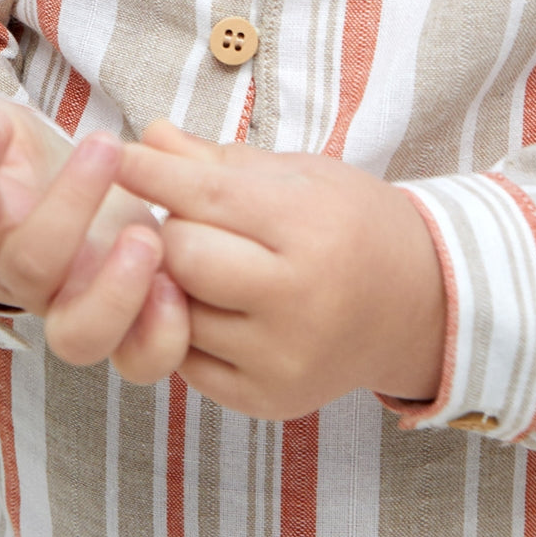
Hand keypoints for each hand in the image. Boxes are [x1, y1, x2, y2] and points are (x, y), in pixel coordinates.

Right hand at [0, 55, 188, 378]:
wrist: (41, 212)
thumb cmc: (11, 168)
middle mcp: (24, 277)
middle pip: (27, 270)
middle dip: (65, 210)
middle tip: (102, 146)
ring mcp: (75, 304)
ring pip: (81, 335)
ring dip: (116, 291)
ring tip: (148, 234)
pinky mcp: (128, 319)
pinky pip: (140, 356)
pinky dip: (162, 334)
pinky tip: (180, 282)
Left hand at [117, 122, 445, 419]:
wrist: (419, 304)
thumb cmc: (354, 223)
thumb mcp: (301, 174)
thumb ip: (220, 162)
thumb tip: (152, 136)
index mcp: (309, 227)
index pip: (207, 196)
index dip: (153, 173)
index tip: (116, 154)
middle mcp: (297, 299)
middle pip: (183, 257)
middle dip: (169, 229)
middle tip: (181, 216)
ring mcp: (282, 358)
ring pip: (179, 311)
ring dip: (175, 281)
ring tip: (204, 260)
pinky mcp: (268, 399)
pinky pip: (191, 361)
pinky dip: (189, 327)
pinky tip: (217, 304)